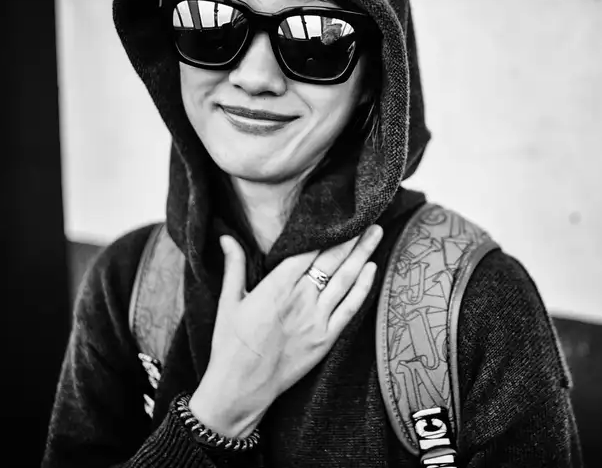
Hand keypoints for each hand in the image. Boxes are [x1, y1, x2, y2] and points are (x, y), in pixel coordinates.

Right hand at [188, 225, 383, 437]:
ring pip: (346, 278)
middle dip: (351, 236)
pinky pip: (350, 307)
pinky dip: (363, 287)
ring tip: (375, 233)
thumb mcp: (229, 301)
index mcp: (277, 286)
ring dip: (362, 254)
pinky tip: (371, 268)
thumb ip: (234, 266)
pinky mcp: (326, 338)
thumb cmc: (230, 345)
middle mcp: (301, 299)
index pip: (308, 250)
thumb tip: (226, 238)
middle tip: (367, 216)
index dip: (326, 231)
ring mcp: (317, 319)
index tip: (338, 214)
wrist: (240, 388)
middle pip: (332, 259)